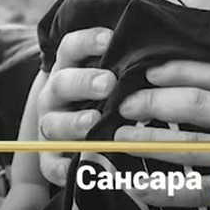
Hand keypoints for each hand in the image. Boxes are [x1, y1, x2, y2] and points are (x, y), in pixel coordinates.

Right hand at [36, 27, 116, 184]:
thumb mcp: (109, 70)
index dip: (89, 41)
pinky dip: (60, 168)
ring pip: (53, 123)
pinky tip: (74, 170)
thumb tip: (161, 48)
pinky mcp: (50, 156)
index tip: (110, 39)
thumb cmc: (104, 91)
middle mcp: (56, 94)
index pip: (72, 47)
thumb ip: (125, 62)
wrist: (74, 121)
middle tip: (108, 83)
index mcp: (69, 67)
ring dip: (73, 123)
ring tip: (94, 122)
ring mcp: (51, 124)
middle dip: (84, 82)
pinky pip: (49, 164)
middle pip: (63, 83)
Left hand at [111, 60, 209, 209]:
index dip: (179, 69)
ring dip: (150, 141)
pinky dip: (165, 189)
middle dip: (153, 101)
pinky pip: (198, 190)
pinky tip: (139, 187)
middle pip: (194, 104)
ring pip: (189, 144)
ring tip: (120, 138)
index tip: (151, 69)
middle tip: (126, 102)